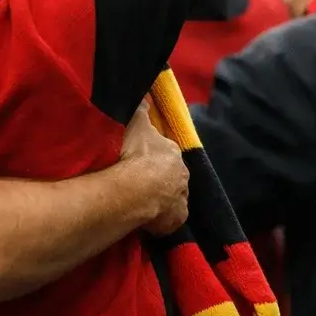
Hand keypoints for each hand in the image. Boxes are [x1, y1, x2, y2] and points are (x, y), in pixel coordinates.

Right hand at [119, 103, 188, 235]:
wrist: (134, 189)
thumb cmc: (133, 154)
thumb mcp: (135, 123)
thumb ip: (141, 109)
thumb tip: (146, 96)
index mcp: (173, 151)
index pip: (165, 152)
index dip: (151, 156)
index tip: (138, 161)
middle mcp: (182, 174)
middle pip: (170, 175)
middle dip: (158, 178)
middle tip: (138, 182)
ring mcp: (181, 198)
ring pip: (171, 197)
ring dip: (160, 198)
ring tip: (141, 201)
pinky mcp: (176, 219)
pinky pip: (169, 219)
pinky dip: (161, 219)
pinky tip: (146, 219)